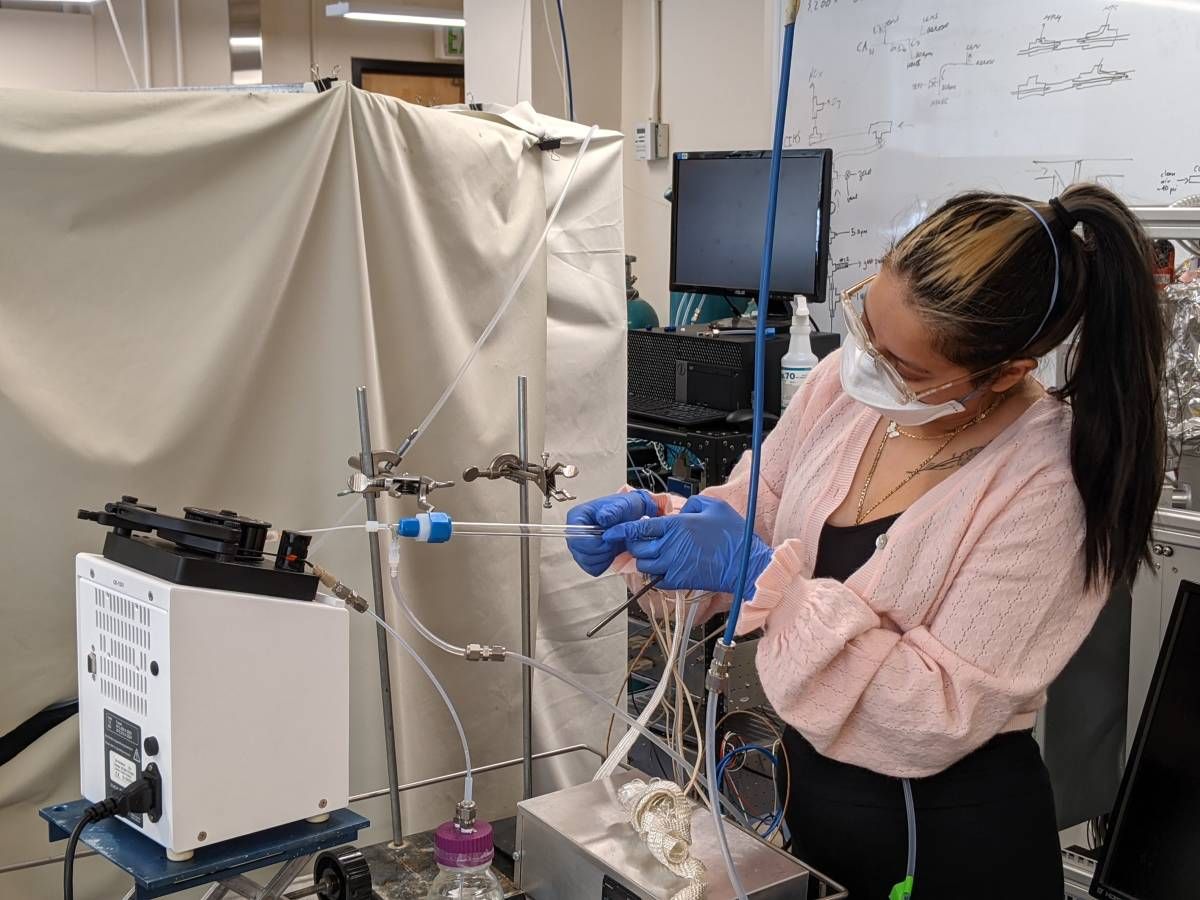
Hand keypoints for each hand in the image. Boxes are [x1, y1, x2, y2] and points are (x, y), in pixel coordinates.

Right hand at [566, 490, 659, 575]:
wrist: (633, 517)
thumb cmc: (625, 509)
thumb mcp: (623, 504)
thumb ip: (613, 510)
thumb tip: (602, 517)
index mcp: (578, 516)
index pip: (575, 536)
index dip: (592, 542)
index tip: (607, 539)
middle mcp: (576, 532)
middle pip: (580, 552)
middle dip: (601, 551)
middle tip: (614, 541)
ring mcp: (580, 546)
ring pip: (586, 562)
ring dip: (604, 557)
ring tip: (614, 544)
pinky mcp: (588, 557)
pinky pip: (593, 569)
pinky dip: (605, 563)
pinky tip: (611, 552)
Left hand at [603, 495, 772, 595]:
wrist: (746, 564)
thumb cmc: (734, 535)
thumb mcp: (714, 506)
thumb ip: (692, 503)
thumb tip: (682, 509)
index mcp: (676, 526)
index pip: (639, 528)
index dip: (621, 530)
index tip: (611, 531)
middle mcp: (670, 546)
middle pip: (637, 547)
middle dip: (634, 544)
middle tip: (639, 541)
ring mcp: (673, 565)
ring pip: (644, 564)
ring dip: (644, 559)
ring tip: (654, 554)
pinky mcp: (679, 581)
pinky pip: (656, 579)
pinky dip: (656, 574)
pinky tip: (665, 567)